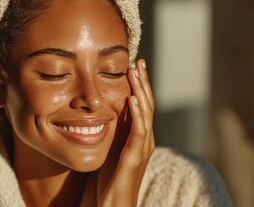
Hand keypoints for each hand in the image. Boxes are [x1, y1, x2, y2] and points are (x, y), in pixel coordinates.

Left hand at [96, 59, 154, 206]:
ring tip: (135, 72)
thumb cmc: (112, 178)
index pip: (141, 104)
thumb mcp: (113, 148)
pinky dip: (136, 114)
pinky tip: (132, 98)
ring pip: (145, 113)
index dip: (139, 85)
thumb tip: (108, 112)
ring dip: (140, 91)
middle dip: (142, 82)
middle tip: (138, 61)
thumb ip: (115, 131)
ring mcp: (142, 148)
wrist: (115, 204)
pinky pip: (138, 132)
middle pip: (146, 104)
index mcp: (139, 136)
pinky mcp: (134, 158)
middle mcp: (144, 139)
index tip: (134, 65)